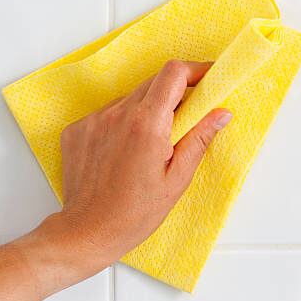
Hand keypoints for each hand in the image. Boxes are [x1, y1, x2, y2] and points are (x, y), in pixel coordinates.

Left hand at [29, 60, 231, 291]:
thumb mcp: (177, 179)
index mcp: (147, 125)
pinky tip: (126, 151)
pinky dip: (124, 122)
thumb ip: (200, 139)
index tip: (208, 77)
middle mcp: (117, 114)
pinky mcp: (78, 129)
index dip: (195, 70)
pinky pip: (109, 113)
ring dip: (148, 109)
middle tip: (187, 117)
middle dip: (175, 92)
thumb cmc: (135, 213)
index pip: (173, 74)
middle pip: (153, 82)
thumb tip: (222, 114)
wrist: (88, 231)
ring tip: (152, 144)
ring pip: (131, 98)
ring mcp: (93, 120)